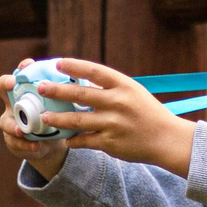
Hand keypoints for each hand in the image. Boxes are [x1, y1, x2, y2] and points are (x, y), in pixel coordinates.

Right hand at [0, 63, 70, 177]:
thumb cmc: (58, 117)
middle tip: (12, 84)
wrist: (51, 144)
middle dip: (6, 84)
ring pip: (6, 121)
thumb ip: (71, 95)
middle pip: (3, 88)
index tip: (28, 65)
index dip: (22, 68)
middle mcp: (15, 102)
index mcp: (28, 90)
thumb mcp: (64, 106)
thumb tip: (93, 84)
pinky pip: (15, 142)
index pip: (22, 71)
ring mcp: (11, 121)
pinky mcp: (13, 140)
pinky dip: (26, 145)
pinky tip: (36, 146)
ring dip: (13, 125)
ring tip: (22, 130)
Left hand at [13, 58, 197, 177]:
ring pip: (76, 121)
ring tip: (45, 117)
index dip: (74, 66)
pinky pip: (84, 141)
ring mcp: (112, 124)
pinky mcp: (110, 143)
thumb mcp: (133, 92)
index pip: (94, 71)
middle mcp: (117, 103)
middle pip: (79, 95)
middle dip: (56, 91)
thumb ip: (110, 87)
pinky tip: (65, 140)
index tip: (58, 63)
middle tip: (40, 89)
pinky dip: (73, 140)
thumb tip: (81, 81)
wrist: (166, 139)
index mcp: (123, 85)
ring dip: (57, 119)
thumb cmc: (148, 112)